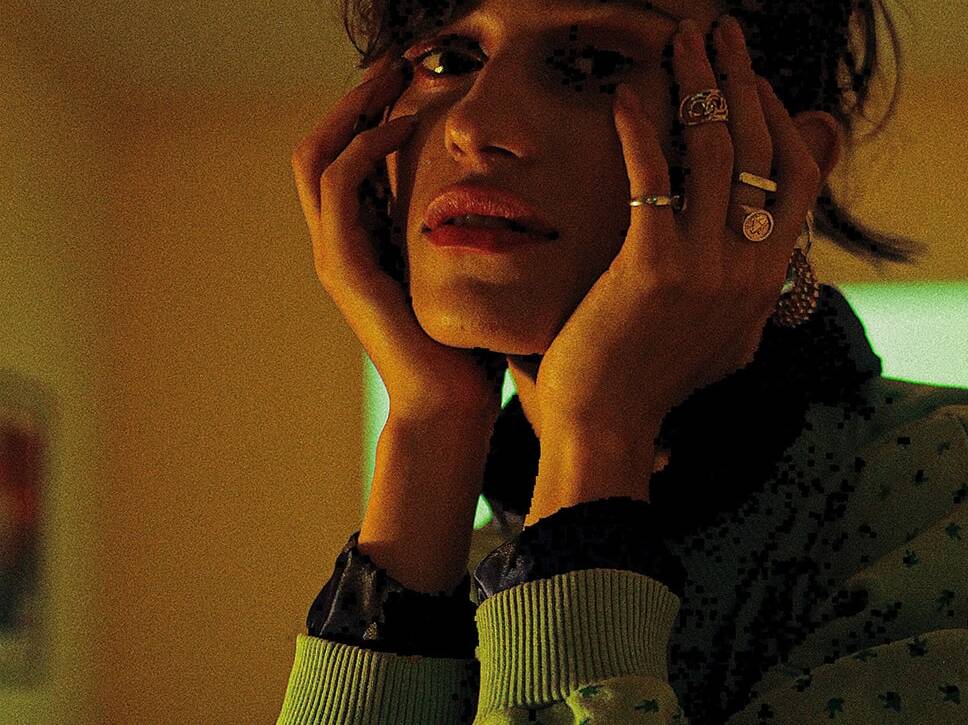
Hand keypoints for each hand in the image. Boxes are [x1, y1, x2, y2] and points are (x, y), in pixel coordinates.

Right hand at [291, 54, 508, 425]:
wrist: (449, 405)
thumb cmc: (466, 346)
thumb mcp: (463, 273)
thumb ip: (460, 231)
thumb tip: (498, 193)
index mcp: (365, 241)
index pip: (349, 157)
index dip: (369, 112)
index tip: (411, 77)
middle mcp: (340, 242)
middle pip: (321, 146)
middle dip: (355, 98)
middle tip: (395, 61)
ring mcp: (335, 254)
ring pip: (317, 156)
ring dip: (353, 108)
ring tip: (395, 76)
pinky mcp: (345, 267)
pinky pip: (339, 186)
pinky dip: (367, 146)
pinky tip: (405, 123)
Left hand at [535, 17, 825, 433]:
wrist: (606, 425)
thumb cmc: (653, 381)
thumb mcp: (728, 341)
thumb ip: (756, 294)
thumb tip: (781, 264)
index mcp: (767, 281)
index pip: (798, 178)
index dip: (780, 118)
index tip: (753, 81)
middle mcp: (748, 270)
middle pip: (763, 149)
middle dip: (744, 79)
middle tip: (722, 31)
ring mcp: (705, 268)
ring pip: (718, 150)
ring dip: (699, 84)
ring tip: (681, 39)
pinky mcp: (652, 267)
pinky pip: (655, 178)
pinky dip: (643, 129)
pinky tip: (625, 97)